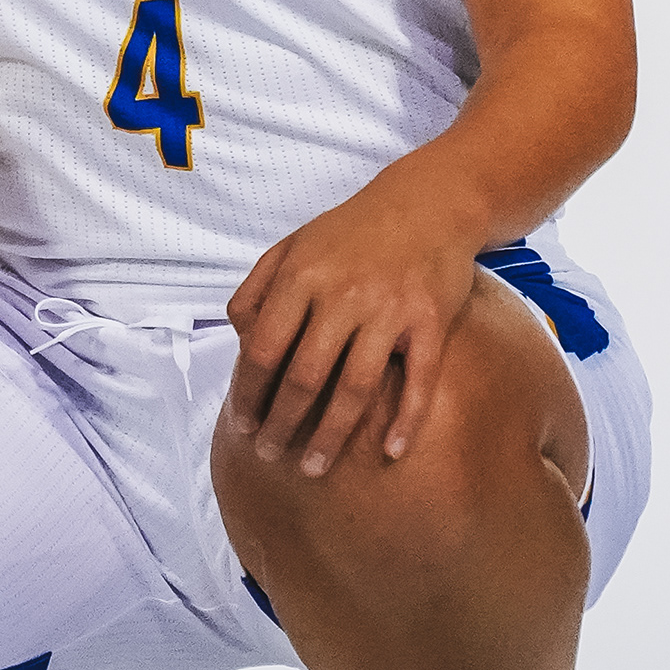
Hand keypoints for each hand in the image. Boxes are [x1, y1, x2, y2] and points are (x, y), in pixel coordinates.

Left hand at [223, 184, 484, 477]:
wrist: (429, 201)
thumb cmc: (352, 231)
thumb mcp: (293, 245)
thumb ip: (257, 289)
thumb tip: (238, 340)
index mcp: (302, 276)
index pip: (264, 349)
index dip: (249, 393)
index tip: (241, 425)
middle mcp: (343, 294)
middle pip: (304, 377)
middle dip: (282, 425)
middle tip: (271, 455)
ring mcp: (390, 309)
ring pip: (354, 387)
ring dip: (331, 435)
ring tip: (313, 467)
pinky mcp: (430, 320)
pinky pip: (418, 379)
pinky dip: (407, 419)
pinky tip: (392, 452)